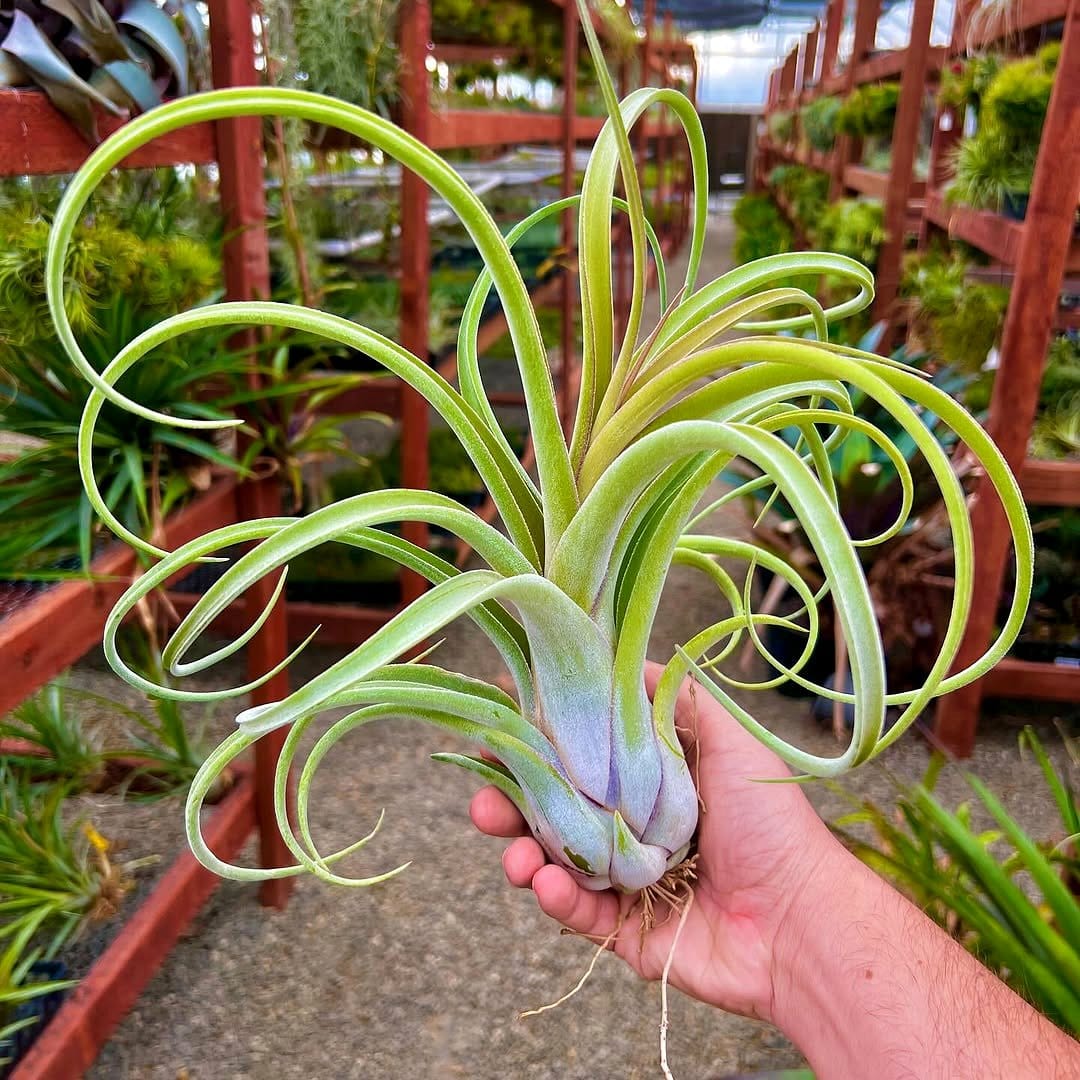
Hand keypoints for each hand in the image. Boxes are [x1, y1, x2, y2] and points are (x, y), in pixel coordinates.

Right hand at [470, 661, 842, 1022]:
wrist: (802, 923)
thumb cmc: (771, 825)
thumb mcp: (729, 740)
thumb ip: (677, 699)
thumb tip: (625, 656)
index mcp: (651, 782)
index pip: (581, 755)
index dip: (538, 741)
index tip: (498, 723)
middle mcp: (632, 827)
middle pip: (555, 809)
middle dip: (510, 802)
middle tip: (481, 800)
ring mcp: (626, 882)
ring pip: (555, 862)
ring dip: (521, 855)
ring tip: (510, 855)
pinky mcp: (626, 933)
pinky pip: (578, 913)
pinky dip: (554, 898)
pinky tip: (544, 884)